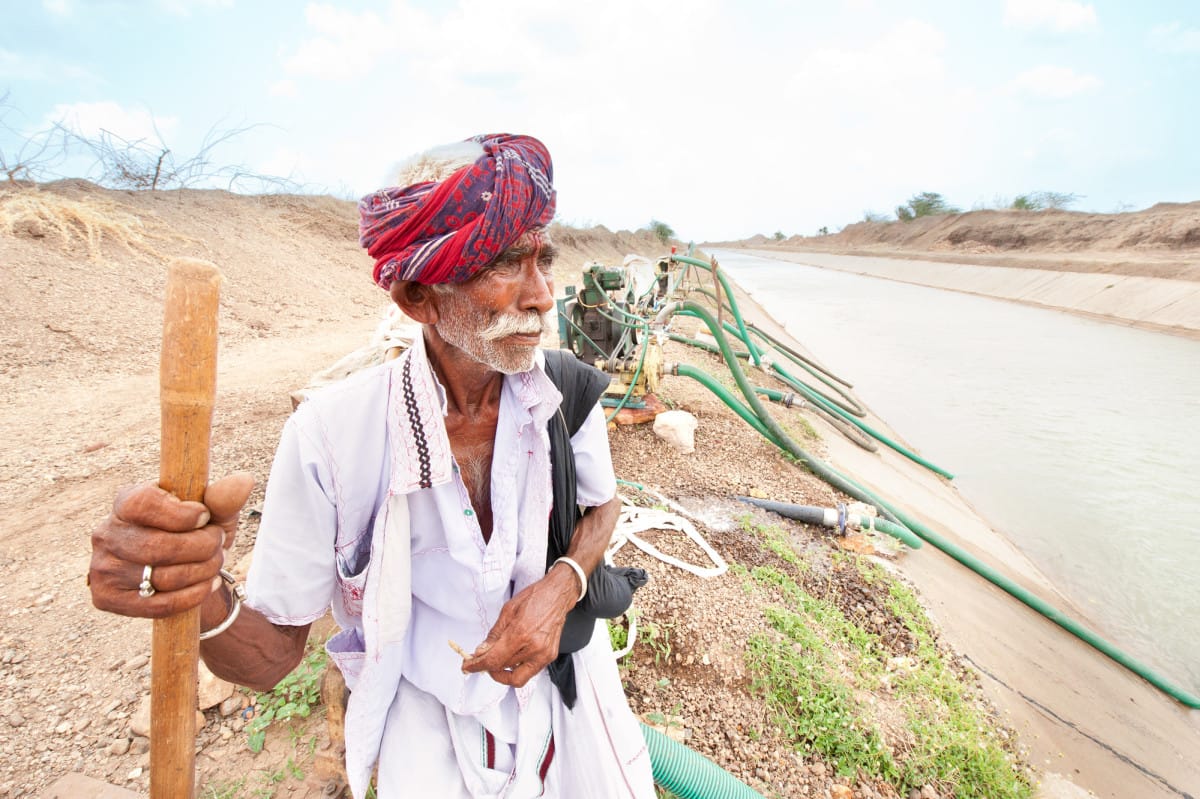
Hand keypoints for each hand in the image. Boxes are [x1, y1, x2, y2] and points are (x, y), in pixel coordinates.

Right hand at [88, 473, 254, 618]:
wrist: (183, 572)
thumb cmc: (195, 533)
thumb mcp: (212, 512)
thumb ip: (223, 498)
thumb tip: (243, 482)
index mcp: (126, 501)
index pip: (143, 504)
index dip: (180, 514)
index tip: (205, 517)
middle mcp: (106, 533)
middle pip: (155, 546)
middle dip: (200, 547)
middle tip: (217, 544)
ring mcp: (103, 568)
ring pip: (159, 577)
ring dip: (201, 571)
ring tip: (215, 563)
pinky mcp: (107, 599)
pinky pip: (157, 605)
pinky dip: (192, 596)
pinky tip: (207, 584)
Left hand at [461, 565, 578, 687]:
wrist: (558, 595)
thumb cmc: (535, 598)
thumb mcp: (507, 610)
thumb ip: (494, 634)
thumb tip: (481, 651)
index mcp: (521, 633)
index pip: (494, 660)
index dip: (478, 666)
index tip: (468, 666)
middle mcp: (534, 648)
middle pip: (503, 669)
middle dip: (488, 667)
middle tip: (481, 661)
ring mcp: (543, 654)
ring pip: (516, 676)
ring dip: (503, 671)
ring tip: (496, 659)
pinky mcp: (549, 657)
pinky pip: (529, 672)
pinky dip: (517, 668)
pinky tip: (512, 657)